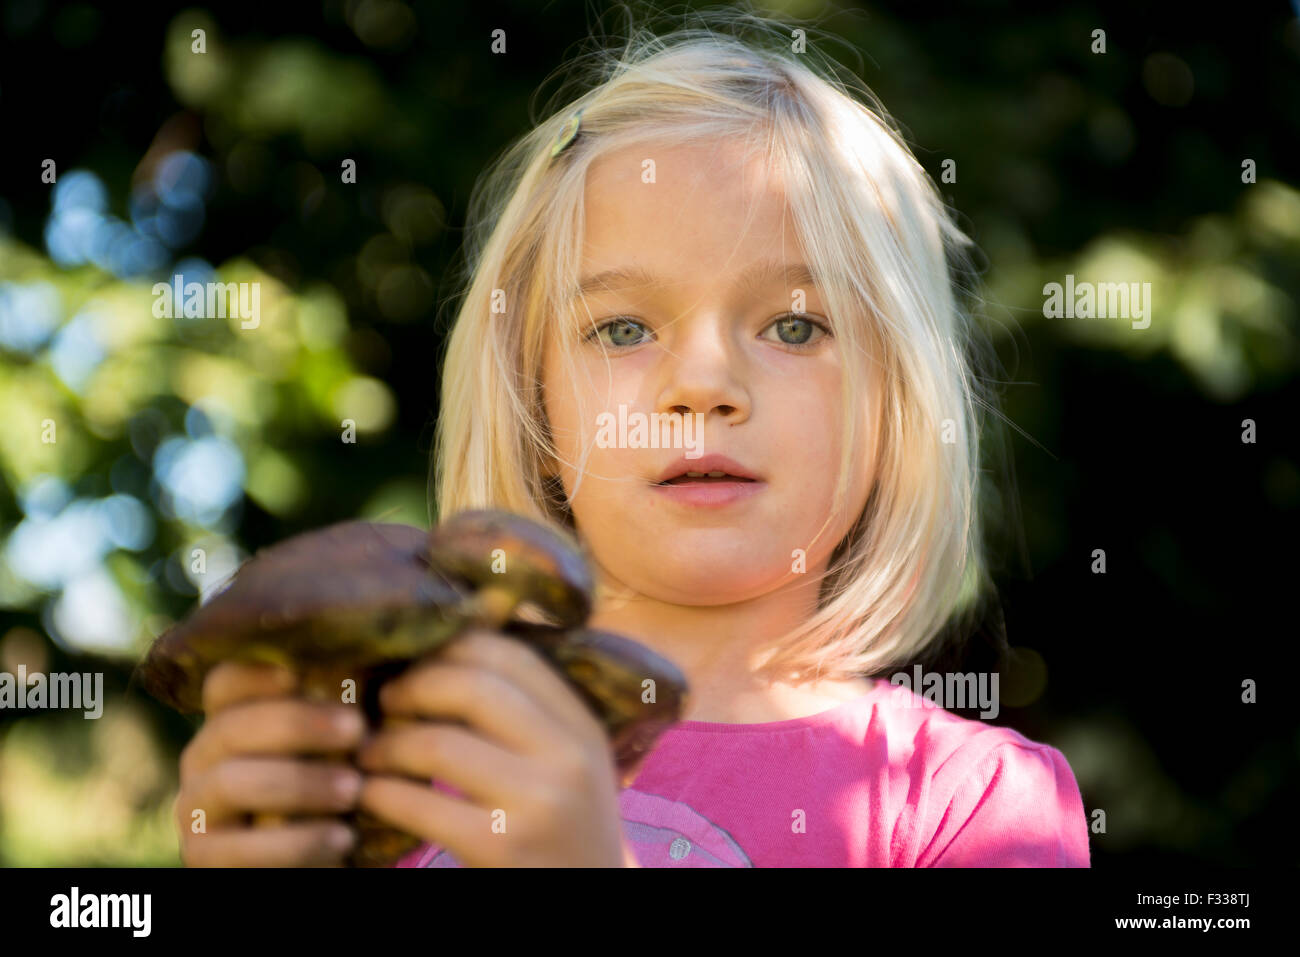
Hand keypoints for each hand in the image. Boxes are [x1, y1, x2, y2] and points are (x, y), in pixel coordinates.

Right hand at [173, 661, 365, 865]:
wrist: (319, 857)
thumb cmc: (333, 792)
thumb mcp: (336, 749)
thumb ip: (339, 715)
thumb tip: (366, 673)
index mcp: (230, 721)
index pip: (226, 682)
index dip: (258, 673)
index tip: (302, 674)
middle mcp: (202, 760)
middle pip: (232, 726)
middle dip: (296, 723)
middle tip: (357, 728)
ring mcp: (194, 809)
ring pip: (231, 783)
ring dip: (299, 783)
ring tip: (354, 789)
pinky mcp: (202, 858)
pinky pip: (240, 848)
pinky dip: (296, 843)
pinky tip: (342, 838)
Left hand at [355, 629, 635, 866]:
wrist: (590, 905)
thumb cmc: (562, 832)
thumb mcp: (566, 766)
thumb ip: (526, 716)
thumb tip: (442, 651)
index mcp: (583, 727)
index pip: (511, 655)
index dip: (452, 647)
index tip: (419, 661)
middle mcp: (568, 757)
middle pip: (471, 686)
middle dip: (413, 687)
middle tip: (385, 702)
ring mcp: (537, 803)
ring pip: (437, 743)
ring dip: (386, 743)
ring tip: (371, 753)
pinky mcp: (499, 847)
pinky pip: (418, 804)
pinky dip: (380, 793)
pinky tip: (372, 794)